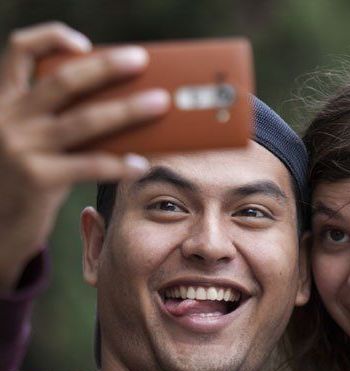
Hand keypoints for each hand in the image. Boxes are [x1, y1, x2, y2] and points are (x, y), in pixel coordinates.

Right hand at [0, 22, 169, 291]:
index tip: (85, 44)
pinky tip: (142, 163)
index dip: (52, 38)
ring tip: (160, 103)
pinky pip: (89, 165)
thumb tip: (124, 104)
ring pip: (84, 120)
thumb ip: (58, 118)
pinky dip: (119, 163)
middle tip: (141, 60)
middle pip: (64, 81)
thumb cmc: (28, 175)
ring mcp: (20, 147)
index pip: (20, 51)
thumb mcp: (32, 138)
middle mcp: (8, 118)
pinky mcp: (37, 178)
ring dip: (127, 110)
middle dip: (106, 67)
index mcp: (5, 100)